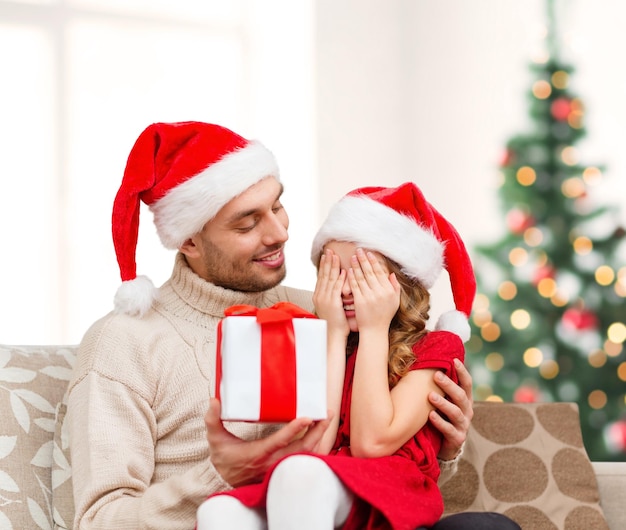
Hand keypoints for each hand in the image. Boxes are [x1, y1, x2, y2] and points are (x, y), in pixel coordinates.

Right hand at [204, 398, 331, 486]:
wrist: (225, 480)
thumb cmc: (224, 458)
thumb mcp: (215, 439)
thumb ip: (213, 420)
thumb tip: (214, 401)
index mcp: (258, 453)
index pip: (280, 441)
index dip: (294, 429)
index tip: (307, 417)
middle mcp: (273, 461)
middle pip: (301, 448)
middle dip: (317, 431)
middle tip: (326, 413)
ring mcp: (281, 466)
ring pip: (306, 454)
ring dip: (319, 437)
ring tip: (325, 419)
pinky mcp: (284, 467)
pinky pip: (305, 458)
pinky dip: (315, 446)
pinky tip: (320, 434)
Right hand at [313, 249, 348, 337]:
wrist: (333, 334)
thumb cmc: (335, 322)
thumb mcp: (332, 306)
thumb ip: (333, 295)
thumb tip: (338, 286)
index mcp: (318, 296)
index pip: (321, 277)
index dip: (324, 265)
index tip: (326, 255)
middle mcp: (320, 295)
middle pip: (323, 275)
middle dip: (327, 262)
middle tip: (329, 250)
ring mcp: (325, 299)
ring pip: (329, 279)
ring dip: (333, 266)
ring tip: (335, 256)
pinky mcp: (332, 303)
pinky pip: (336, 288)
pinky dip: (340, 278)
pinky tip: (344, 271)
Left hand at [349, 248, 400, 331]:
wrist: (375, 330)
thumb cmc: (385, 315)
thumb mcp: (395, 301)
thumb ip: (395, 287)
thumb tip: (392, 274)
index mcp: (389, 291)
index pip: (380, 272)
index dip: (374, 262)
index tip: (369, 253)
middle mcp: (380, 292)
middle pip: (370, 272)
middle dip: (363, 259)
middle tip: (358, 250)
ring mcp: (369, 297)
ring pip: (361, 277)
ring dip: (356, 266)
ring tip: (352, 257)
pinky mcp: (360, 301)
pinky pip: (355, 286)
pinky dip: (352, 278)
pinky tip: (348, 270)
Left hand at [428, 359, 472, 460]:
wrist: (445, 445)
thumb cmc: (442, 416)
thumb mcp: (444, 401)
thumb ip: (439, 387)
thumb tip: (426, 364)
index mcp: (465, 399)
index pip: (467, 383)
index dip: (462, 372)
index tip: (454, 360)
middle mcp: (467, 411)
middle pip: (461, 396)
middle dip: (449, 385)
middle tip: (436, 375)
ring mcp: (463, 425)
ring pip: (455, 412)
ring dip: (443, 403)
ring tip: (431, 396)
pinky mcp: (457, 438)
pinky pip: (448, 430)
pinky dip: (439, 422)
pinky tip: (430, 415)